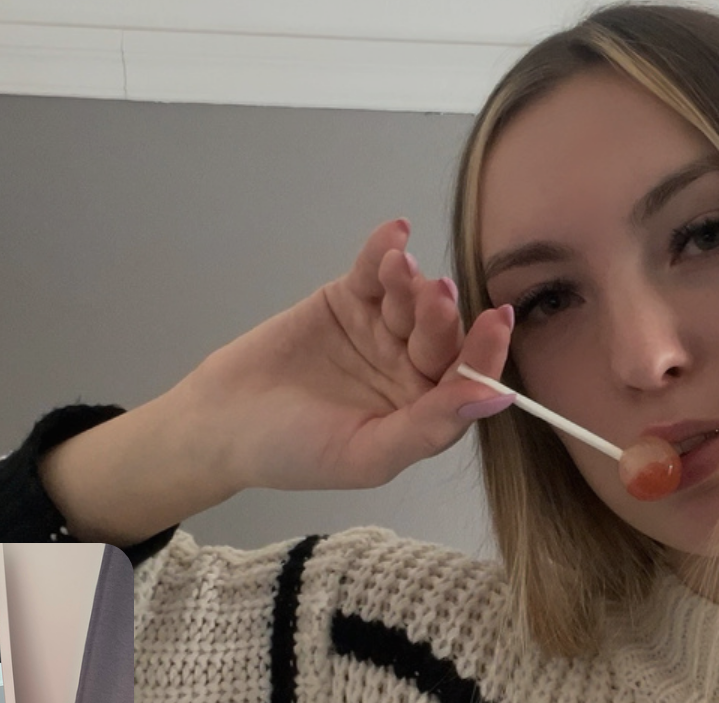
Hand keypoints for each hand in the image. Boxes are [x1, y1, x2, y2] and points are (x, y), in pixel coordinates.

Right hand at [166, 217, 515, 492]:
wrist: (220, 424)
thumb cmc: (294, 452)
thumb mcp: (366, 453)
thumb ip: (431, 427)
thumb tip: (497, 400)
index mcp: (424, 412)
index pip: (467, 380)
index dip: (484, 353)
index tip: (497, 322)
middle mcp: (412, 369)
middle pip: (440, 336)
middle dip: (439, 315)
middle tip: (433, 293)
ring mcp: (382, 331)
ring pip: (410, 300)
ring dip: (411, 282)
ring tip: (399, 267)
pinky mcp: (350, 299)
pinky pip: (373, 272)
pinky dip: (383, 250)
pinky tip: (394, 232)